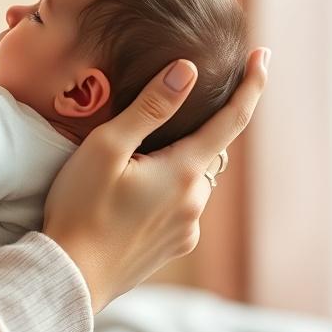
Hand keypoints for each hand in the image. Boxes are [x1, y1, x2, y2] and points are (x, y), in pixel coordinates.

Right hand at [42, 48, 269, 312]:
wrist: (68, 275)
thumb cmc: (80, 206)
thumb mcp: (107, 146)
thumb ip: (150, 108)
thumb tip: (188, 70)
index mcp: (184, 172)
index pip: (232, 120)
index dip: (251, 85)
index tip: (263, 55)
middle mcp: (196, 202)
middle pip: (205, 149)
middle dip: (187, 130)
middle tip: (146, 124)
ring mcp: (187, 229)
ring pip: (190, 178)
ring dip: (170, 164)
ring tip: (124, 167)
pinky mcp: (173, 246)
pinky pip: (179, 206)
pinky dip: (163, 191)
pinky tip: (126, 198)